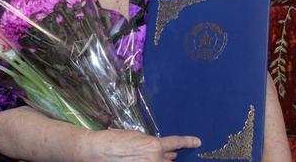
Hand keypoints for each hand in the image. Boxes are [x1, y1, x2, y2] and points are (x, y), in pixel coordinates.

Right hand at [79, 128, 200, 160]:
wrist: (98, 151)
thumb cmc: (115, 140)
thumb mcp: (136, 136)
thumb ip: (150, 143)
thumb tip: (159, 148)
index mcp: (153, 145)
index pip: (176, 143)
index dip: (188, 142)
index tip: (197, 142)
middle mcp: (154, 160)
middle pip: (169, 158)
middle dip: (168, 156)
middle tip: (168, 154)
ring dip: (158, 161)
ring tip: (146, 156)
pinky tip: (140, 158)